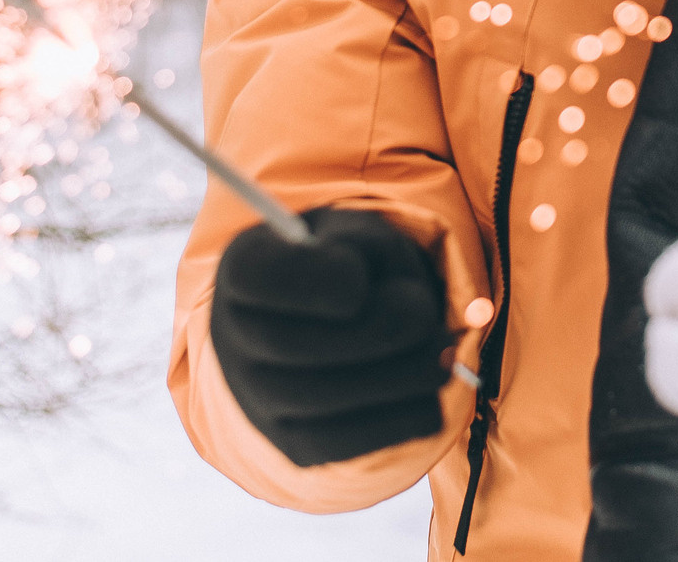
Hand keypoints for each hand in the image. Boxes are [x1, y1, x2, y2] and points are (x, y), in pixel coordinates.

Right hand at [210, 207, 450, 466]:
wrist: (323, 320)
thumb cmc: (346, 264)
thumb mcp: (360, 234)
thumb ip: (379, 254)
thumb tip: (412, 316)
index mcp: (245, 266)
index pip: (266, 274)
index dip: (325, 277)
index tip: (360, 277)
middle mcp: (236, 337)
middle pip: (299, 345)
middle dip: (384, 329)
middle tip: (426, 316)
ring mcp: (258, 398)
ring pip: (329, 398)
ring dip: (405, 375)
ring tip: (442, 352)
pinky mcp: (294, 443)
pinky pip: (348, 443)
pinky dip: (401, 419)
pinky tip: (429, 395)